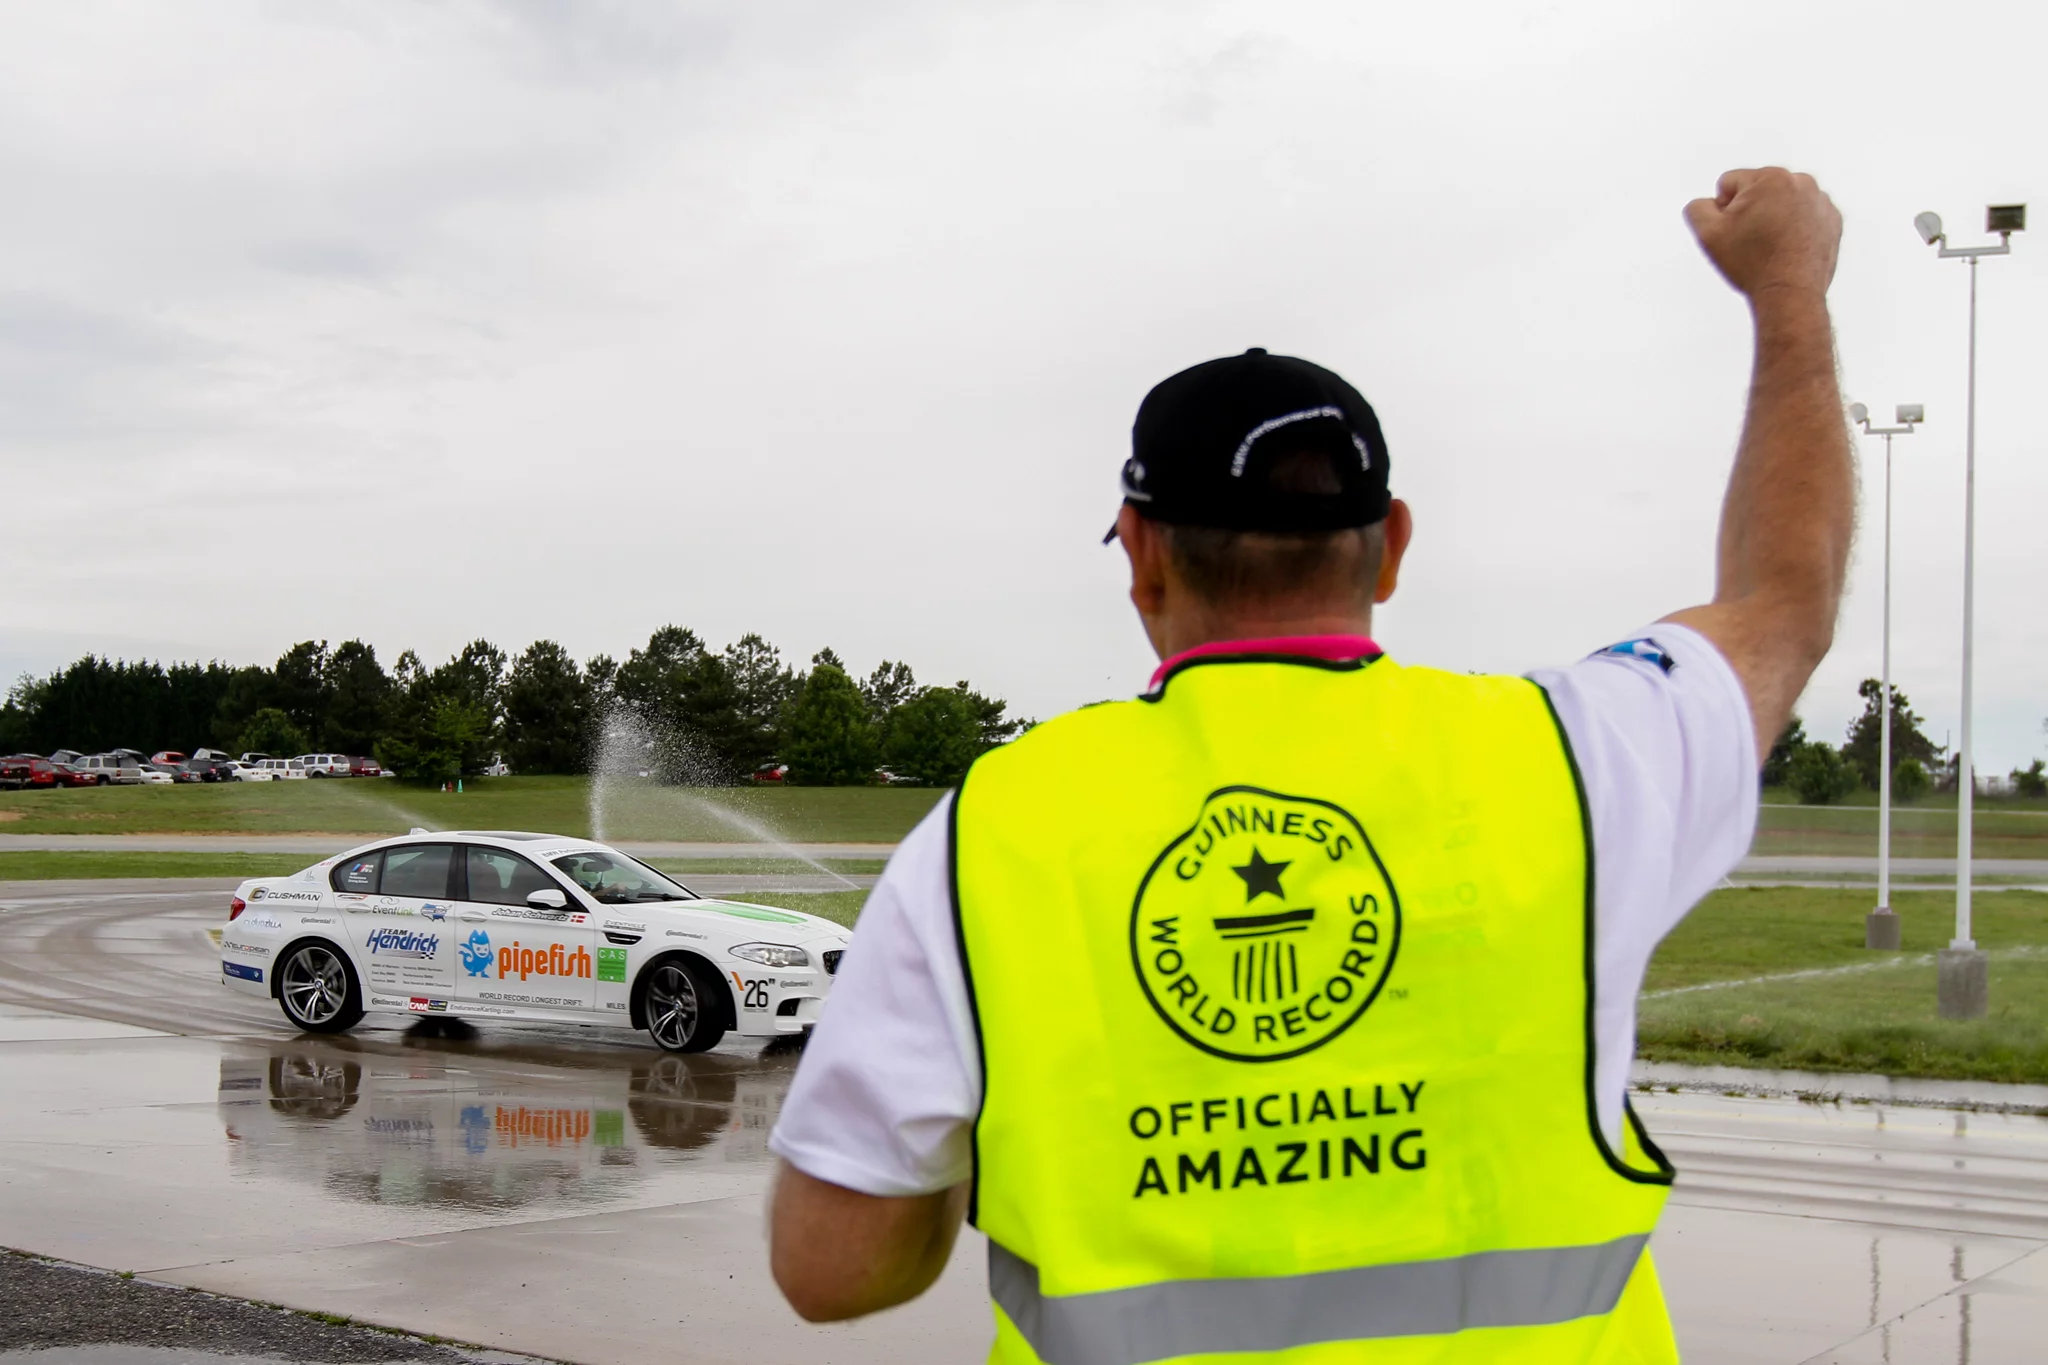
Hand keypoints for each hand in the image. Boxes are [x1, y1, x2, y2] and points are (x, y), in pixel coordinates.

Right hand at [1685, 167, 1841, 303]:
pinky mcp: (1833, 219)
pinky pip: (1805, 216)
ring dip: (1774, 218)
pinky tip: (1789, 249)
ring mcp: (1821, 200)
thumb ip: (1697, 208)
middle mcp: (1800, 181)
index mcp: (1769, 178)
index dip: (1723, 211)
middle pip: (1758, 190)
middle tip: (1752, 242)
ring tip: (1772, 247)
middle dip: (1751, 211)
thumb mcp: (1707, 234)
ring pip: (1782, 202)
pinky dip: (1796, 228)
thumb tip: (1708, 202)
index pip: (1729, 184)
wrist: (1790, 293)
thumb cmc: (1752, 264)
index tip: (1735, 233)